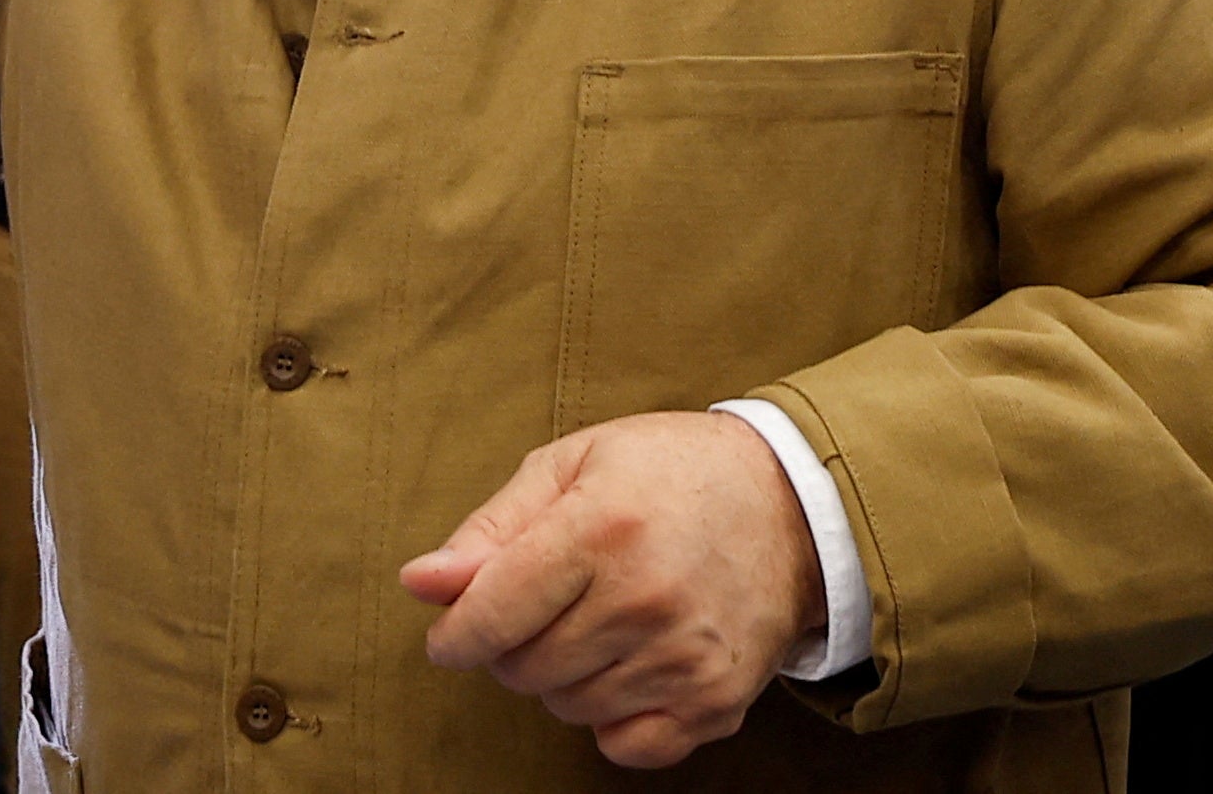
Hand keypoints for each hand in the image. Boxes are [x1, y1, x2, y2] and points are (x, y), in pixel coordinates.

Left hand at [401, 411, 824, 768]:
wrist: (791, 501)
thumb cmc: (667, 472)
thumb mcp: (572, 465)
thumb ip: (490, 529)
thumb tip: (420, 584)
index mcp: (601, 530)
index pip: (491, 616)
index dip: (455, 633)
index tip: (451, 634)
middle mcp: (644, 600)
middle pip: (523, 669)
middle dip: (513, 646)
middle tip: (548, 604)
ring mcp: (684, 657)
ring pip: (567, 707)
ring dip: (562, 676)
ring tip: (598, 621)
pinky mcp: (716, 700)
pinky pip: (625, 746)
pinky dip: (611, 718)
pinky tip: (628, 666)